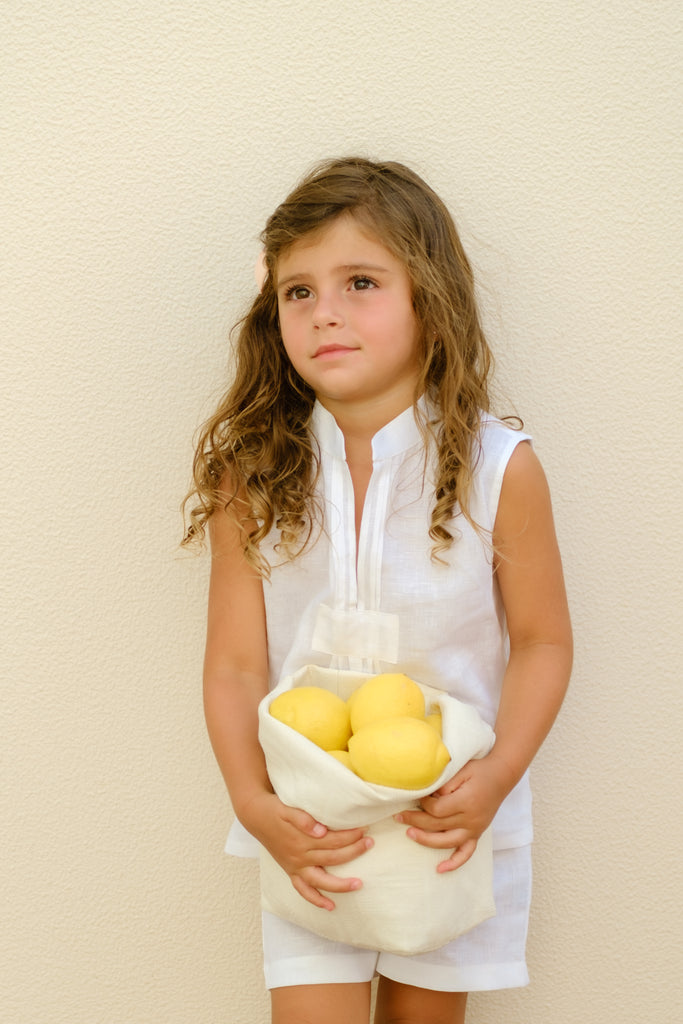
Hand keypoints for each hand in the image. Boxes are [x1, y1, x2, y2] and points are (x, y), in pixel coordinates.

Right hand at [243, 791, 372, 909]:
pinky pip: (303, 891)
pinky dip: (316, 900)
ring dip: (340, 885)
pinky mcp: (291, 871)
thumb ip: (303, 819)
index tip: (364, 829)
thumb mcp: (287, 809)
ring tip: (359, 884)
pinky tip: (331, 906)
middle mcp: (300, 857)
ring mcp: (295, 867)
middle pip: (332, 858)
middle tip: (370, 843)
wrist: (255, 816)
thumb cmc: (274, 810)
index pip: (332, 840)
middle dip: (354, 851)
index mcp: (302, 840)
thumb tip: (321, 830)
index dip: (350, 835)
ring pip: (321, 881)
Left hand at [395, 755, 509, 871]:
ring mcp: (475, 829)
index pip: (437, 809)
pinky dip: (454, 863)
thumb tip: (429, 797)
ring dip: (426, 840)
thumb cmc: (479, 771)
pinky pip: (466, 853)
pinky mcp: (477, 834)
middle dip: (415, 821)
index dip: (423, 804)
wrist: (501, 776)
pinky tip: (440, 869)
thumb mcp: (461, 770)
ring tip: (409, 834)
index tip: (417, 797)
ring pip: (447, 842)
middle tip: (399, 816)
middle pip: (438, 826)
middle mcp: (471, 819)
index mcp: (466, 802)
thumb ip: (445, 784)